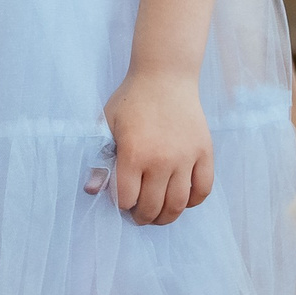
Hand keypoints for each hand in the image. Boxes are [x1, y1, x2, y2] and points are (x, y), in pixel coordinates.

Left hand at [96, 70, 213, 225]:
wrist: (165, 77)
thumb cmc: (131, 100)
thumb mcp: (106, 124)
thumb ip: (100, 158)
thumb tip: (92, 190)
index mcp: (134, 153)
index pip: (127, 198)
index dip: (122, 205)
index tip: (121, 203)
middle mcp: (161, 160)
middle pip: (153, 207)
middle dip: (143, 217)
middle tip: (139, 216)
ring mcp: (185, 158)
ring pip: (179, 204)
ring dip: (167, 217)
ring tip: (159, 215)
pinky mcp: (204, 153)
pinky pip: (203, 189)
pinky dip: (193, 201)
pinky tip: (183, 200)